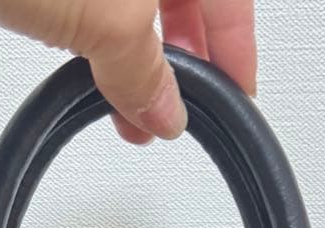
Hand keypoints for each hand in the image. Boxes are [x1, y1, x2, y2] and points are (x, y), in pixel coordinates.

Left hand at [0, 1, 255, 142]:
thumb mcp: (108, 18)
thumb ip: (144, 73)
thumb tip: (165, 112)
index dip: (236, 48)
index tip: (235, 93)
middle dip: (182, 55)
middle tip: (173, 105)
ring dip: (136, 51)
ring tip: (124, 102)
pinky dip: (99, 30)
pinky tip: (89, 61)